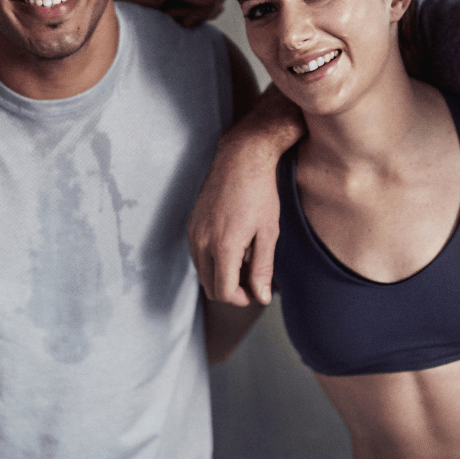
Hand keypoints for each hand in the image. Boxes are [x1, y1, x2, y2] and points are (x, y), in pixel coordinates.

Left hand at [114, 0, 226, 27]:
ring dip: (191, 18)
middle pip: (217, 5)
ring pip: (211, 13)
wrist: (124, 0)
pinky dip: (188, 22)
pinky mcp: (190, 3)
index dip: (207, 7)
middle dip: (196, 13)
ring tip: (169, 13)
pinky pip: (202, 18)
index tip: (182, 11)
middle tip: (171, 13)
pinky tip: (172, 18)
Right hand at [188, 134, 280, 306]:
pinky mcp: (191, 225)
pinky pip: (198, 255)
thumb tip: (261, 297)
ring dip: (221, 275)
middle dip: (231, 290)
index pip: (223, 292)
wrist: (240, 159)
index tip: (256, 291)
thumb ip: (262, 269)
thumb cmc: (260, 194)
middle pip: (210, 286)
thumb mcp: (268, 233)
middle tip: (253, 280)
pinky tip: (233, 246)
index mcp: (223, 246)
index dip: (241, 298)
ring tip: (245, 260)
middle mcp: (202, 242)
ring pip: (202, 272)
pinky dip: (213, 260)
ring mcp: (193, 233)